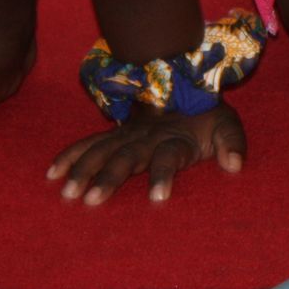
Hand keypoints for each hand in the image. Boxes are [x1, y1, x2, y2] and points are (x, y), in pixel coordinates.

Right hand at [47, 102, 246, 204]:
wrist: (188, 87)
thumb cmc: (208, 117)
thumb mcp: (229, 125)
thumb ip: (234, 143)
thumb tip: (235, 165)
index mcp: (177, 137)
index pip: (169, 157)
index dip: (164, 175)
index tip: (158, 198)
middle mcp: (148, 136)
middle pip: (127, 157)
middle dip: (110, 177)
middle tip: (92, 201)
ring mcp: (128, 134)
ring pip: (103, 150)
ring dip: (84, 169)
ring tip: (68, 193)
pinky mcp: (115, 134)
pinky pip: (89, 143)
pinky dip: (70, 156)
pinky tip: (52, 174)